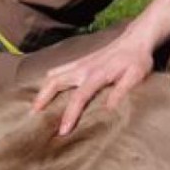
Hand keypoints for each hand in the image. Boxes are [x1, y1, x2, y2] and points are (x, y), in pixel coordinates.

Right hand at [31, 32, 154, 135]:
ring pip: (54, 74)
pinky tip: (46, 89)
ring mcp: (80, 62)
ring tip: (35, 106)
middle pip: (55, 81)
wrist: (136, 39)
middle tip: (33, 116)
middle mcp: (84, 67)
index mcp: (97, 74)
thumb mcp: (136, 75)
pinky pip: (60, 69)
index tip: (62, 131)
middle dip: (43, 98)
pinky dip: (49, 79)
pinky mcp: (81, 60)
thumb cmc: (137, 59)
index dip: (70, 114)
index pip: (79, 96)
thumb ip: (122, 91)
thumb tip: (108, 109)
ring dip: (43, 89)